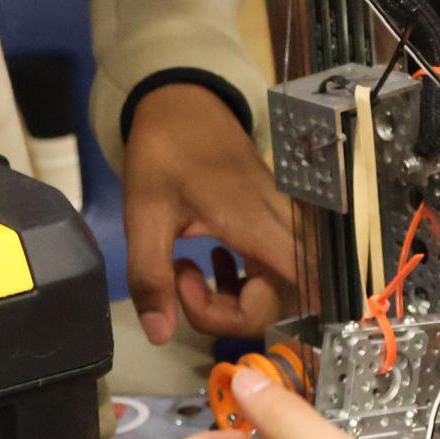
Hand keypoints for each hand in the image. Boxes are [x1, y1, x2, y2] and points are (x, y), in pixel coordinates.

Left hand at [123, 83, 297, 344]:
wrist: (183, 103)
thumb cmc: (164, 154)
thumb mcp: (144, 214)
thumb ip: (151, 276)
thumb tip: (159, 335)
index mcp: (254, 222)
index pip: (296, 288)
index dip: (251, 314)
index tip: (190, 291)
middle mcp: (279, 224)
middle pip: (291, 296)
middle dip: (236, 312)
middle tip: (182, 283)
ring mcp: (281, 220)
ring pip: (286, 283)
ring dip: (240, 297)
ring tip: (190, 273)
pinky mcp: (275, 218)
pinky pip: (278, 265)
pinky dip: (246, 280)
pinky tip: (213, 262)